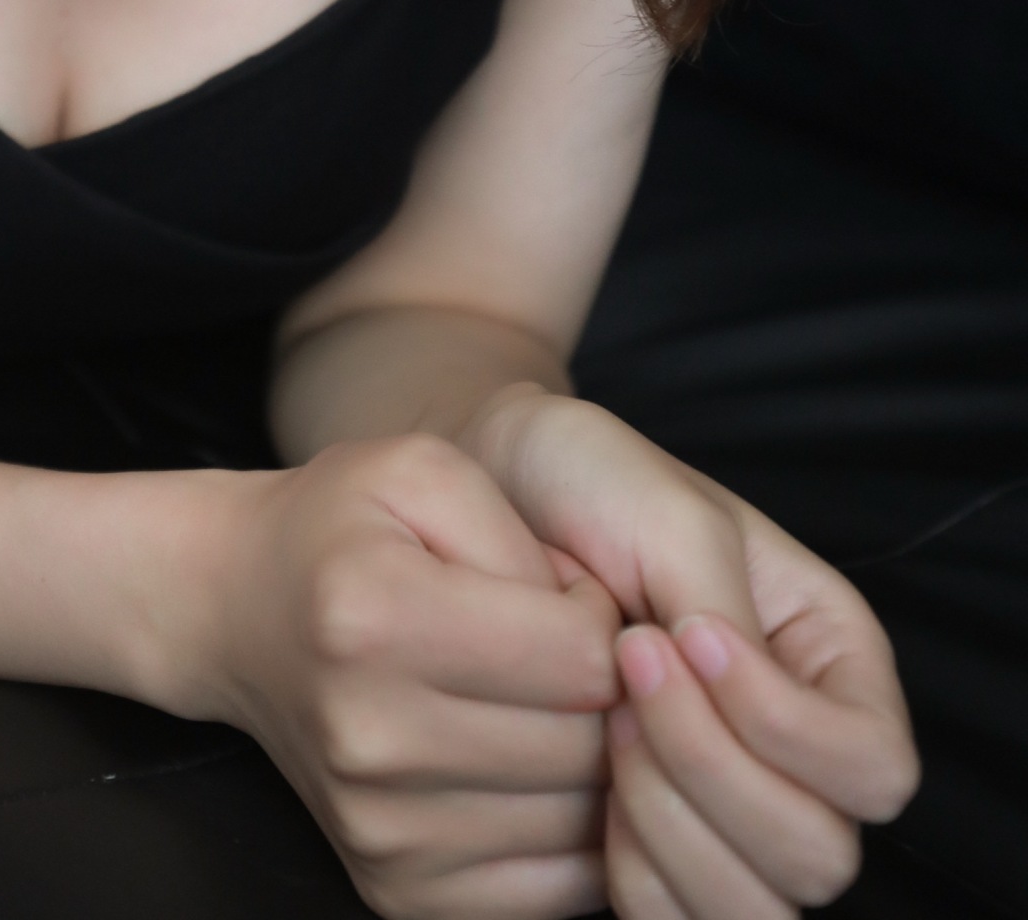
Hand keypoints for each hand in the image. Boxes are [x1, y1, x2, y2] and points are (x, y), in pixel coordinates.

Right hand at [184, 435, 622, 917]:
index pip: (581, 658)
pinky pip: (549, 891)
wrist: (234, 608)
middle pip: (585, 747)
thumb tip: (607, 648)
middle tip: (568, 649)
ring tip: (550, 704)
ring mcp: (379, 829)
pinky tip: (539, 771)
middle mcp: (371, 738)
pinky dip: (570, 837)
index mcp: (377, 617)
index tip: (566, 595)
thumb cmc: (342, 530)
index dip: (602, 616)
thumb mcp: (424, 471)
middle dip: (609, 693)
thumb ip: (523, 538)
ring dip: (593, 765)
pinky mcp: (393, 889)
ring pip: (577, 823)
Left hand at [470, 392, 919, 915]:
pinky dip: (639, 879)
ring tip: (608, 727)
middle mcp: (798, 754)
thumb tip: (736, 691)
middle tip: (627, 674)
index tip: (688, 638)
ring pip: (755, 908)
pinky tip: (593, 796)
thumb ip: (724, 607)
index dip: (787, 728)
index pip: (875, 767)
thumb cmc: (587, 486)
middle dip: (714, 773)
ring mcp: (732, 813)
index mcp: (830, 663)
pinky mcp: (662, 848)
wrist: (489, 497)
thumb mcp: (671, 515)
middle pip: (820, 854)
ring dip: (673, 829)